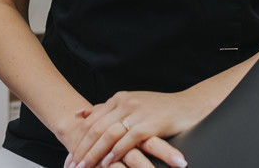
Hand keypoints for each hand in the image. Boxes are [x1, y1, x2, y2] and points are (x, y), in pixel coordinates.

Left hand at [64, 90, 203, 167]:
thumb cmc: (160, 109)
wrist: (189, 107)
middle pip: (97, 128)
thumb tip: (80, 113)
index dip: (78, 140)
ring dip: (95, 154)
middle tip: (72, 166)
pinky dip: (116, 152)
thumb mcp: (131, 105)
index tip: (70, 157)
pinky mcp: (150, 123)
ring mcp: (137, 112)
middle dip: (82, 149)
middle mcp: (125, 102)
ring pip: (108, 134)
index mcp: (119, 98)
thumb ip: (106, 109)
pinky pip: (128, 139)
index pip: (92, 121)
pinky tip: (108, 163)